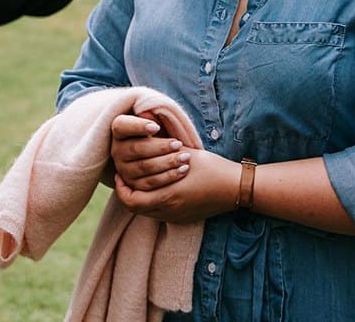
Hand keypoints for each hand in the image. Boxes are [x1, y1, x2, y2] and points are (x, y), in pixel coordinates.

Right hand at [111, 113, 190, 190]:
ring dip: (167, 162)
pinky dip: (168, 176)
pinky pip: (150, 183)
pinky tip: (183, 169)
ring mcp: (122, 169)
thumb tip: (154, 114)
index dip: (138, 126)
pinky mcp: (132, 185)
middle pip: (137, 149)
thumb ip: (152, 116)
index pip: (122, 126)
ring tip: (185, 157)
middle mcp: (116, 150)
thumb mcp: (152, 119)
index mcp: (119, 130)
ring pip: (145, 167)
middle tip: (178, 143)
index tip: (156, 127)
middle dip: (160, 147)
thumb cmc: (156, 129)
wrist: (156, 151)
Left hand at [114, 146, 239, 223]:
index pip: (132, 200)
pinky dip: (151, 203)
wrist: (235, 188)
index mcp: (168, 195)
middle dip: (127, 193)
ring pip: (146, 213)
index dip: (121, 188)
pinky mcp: (183, 218)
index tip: (119, 174)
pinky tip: (154, 188)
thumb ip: (163, 148)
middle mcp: (170, 210)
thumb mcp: (185, 153)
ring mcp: (176, 217)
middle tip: (123, 178)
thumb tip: (145, 134)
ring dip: (139, 198)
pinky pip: (159, 214)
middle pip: (136, 208)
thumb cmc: (211, 167)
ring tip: (137, 181)